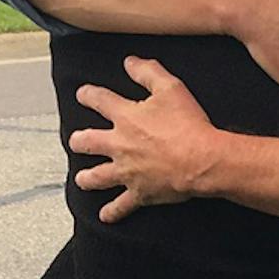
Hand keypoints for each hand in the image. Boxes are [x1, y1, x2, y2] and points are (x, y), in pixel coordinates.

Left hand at [68, 57, 221, 223]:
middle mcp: (119, 145)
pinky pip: (120, 206)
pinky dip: (112, 212)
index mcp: (125, 117)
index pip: (99, 101)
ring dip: (87, 178)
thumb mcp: (170, 88)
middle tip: (77, 140)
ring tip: (83, 179)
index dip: (88, 95)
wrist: (201, 159)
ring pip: (96, 177)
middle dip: (79, 141)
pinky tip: (105, 216)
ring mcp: (126, 171)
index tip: (83, 94)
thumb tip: (130, 62)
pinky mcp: (138, 193)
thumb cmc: (188, 123)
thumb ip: (148, 72)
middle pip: (87, 142)